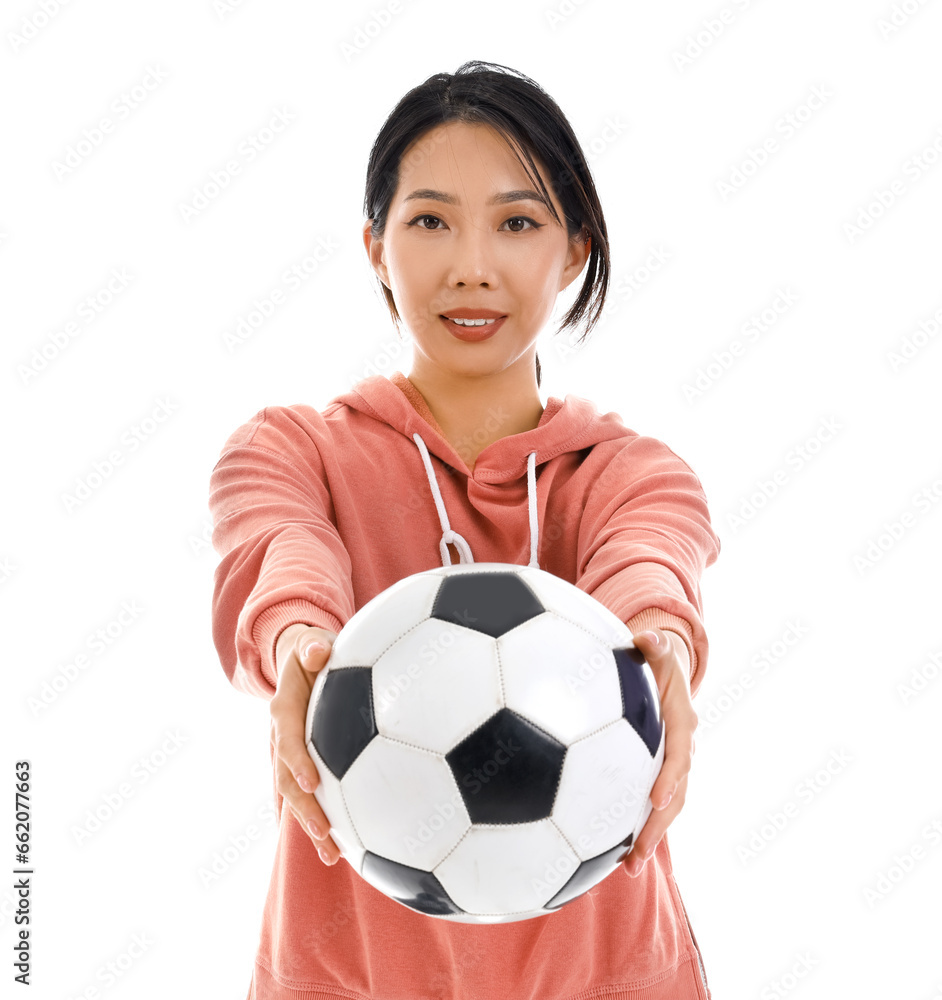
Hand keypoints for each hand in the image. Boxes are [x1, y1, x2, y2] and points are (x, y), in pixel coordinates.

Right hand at [270, 623, 341, 865]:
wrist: (299, 659)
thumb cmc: (311, 650)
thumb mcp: (310, 643)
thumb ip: (312, 648)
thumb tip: (318, 652)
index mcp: (284, 709)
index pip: (288, 739)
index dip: (297, 761)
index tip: (312, 782)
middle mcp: (281, 737)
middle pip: (288, 779)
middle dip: (305, 809)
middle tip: (326, 834)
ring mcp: (289, 755)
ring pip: (295, 796)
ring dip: (311, 825)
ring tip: (332, 856)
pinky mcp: (300, 764)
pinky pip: (306, 795)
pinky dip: (316, 820)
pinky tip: (335, 849)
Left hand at [623, 628, 697, 876]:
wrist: (663, 672)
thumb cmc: (653, 660)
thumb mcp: (655, 650)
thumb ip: (652, 645)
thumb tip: (646, 636)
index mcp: (682, 723)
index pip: (679, 754)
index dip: (672, 777)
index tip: (656, 800)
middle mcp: (682, 750)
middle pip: (677, 794)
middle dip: (661, 826)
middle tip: (640, 853)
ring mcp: (671, 767)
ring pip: (667, 809)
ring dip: (651, 838)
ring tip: (629, 869)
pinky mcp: (655, 775)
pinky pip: (649, 805)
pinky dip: (636, 829)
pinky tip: (611, 855)